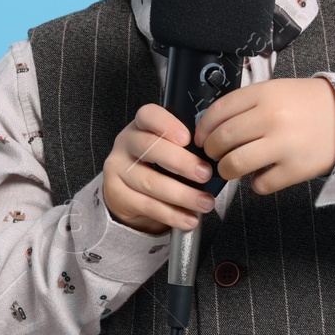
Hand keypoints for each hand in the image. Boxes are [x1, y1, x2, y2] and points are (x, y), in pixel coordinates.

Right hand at [102, 103, 216, 234]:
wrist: (129, 192)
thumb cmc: (158, 164)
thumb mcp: (169, 148)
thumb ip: (187, 147)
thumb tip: (218, 157)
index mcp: (141, 125)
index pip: (148, 115)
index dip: (167, 124)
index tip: (188, 138)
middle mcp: (126, 143)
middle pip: (149, 147)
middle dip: (181, 162)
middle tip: (205, 174)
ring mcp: (118, 168)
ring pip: (150, 182)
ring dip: (182, 194)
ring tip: (205, 203)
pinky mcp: (117, 194)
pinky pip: (147, 205)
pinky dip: (172, 214)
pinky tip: (189, 219)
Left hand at [194, 77, 334, 195]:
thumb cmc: (307, 104)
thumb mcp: (276, 90)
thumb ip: (246, 104)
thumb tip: (211, 126)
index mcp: (264, 94)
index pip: (218, 112)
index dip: (203, 128)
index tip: (201, 138)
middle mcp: (271, 118)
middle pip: (221, 140)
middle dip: (211, 151)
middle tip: (214, 155)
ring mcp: (284, 144)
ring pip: (234, 164)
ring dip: (226, 170)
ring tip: (230, 168)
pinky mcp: (296, 169)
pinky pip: (261, 185)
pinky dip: (256, 184)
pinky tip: (262, 175)